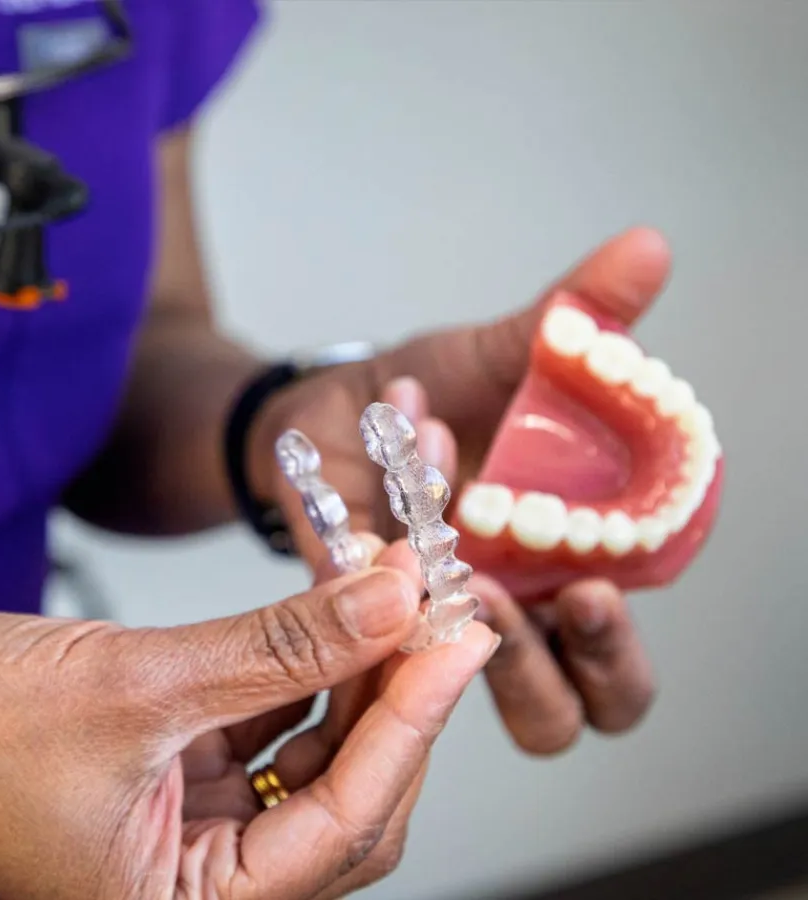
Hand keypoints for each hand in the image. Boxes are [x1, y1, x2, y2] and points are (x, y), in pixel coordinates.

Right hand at [0, 567, 497, 899]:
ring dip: (359, 668)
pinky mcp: (192, 768)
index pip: (345, 823)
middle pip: (349, 793)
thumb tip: (389, 601)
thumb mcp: (144, 680)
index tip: (459, 640)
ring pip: (321, 752)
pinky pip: (279, 719)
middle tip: (435, 610)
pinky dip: (311, 662)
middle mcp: (206, 882)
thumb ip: (281, 644)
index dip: (413, 723)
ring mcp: (202, 824)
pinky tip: (336, 606)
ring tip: (391, 590)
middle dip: (396, 695)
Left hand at [252, 227, 663, 753]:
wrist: (337, 399)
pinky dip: (370, 564)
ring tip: (441, 552)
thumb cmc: (437, 390)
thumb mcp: (504, 354)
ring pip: (459, 694)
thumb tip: (647, 245)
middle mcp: (504, 616)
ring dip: (448, 637)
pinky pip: (365, 625)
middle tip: (509, 596)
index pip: (614, 670)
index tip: (591, 587)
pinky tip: (371, 496)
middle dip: (546, 676)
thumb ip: (577, 317)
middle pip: (553, 714)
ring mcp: (426, 621)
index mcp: (563, 577)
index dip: (615, 654)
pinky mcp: (358, 610)